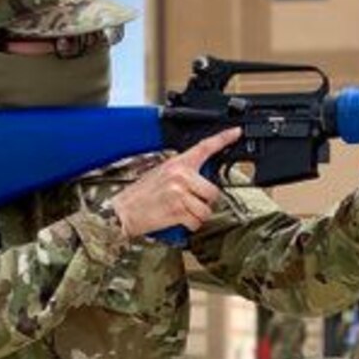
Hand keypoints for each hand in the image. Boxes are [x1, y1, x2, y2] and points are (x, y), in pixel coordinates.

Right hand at [109, 128, 241, 237]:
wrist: (122, 210)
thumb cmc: (141, 194)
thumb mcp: (161, 173)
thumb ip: (183, 172)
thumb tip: (202, 178)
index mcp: (177, 163)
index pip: (204, 147)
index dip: (223, 139)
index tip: (236, 132)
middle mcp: (181, 175)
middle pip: (213, 191)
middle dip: (205, 201)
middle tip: (190, 202)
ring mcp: (180, 193)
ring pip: (207, 209)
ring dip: (197, 215)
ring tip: (181, 211)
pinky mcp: (178, 210)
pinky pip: (197, 221)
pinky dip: (190, 225)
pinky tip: (178, 220)